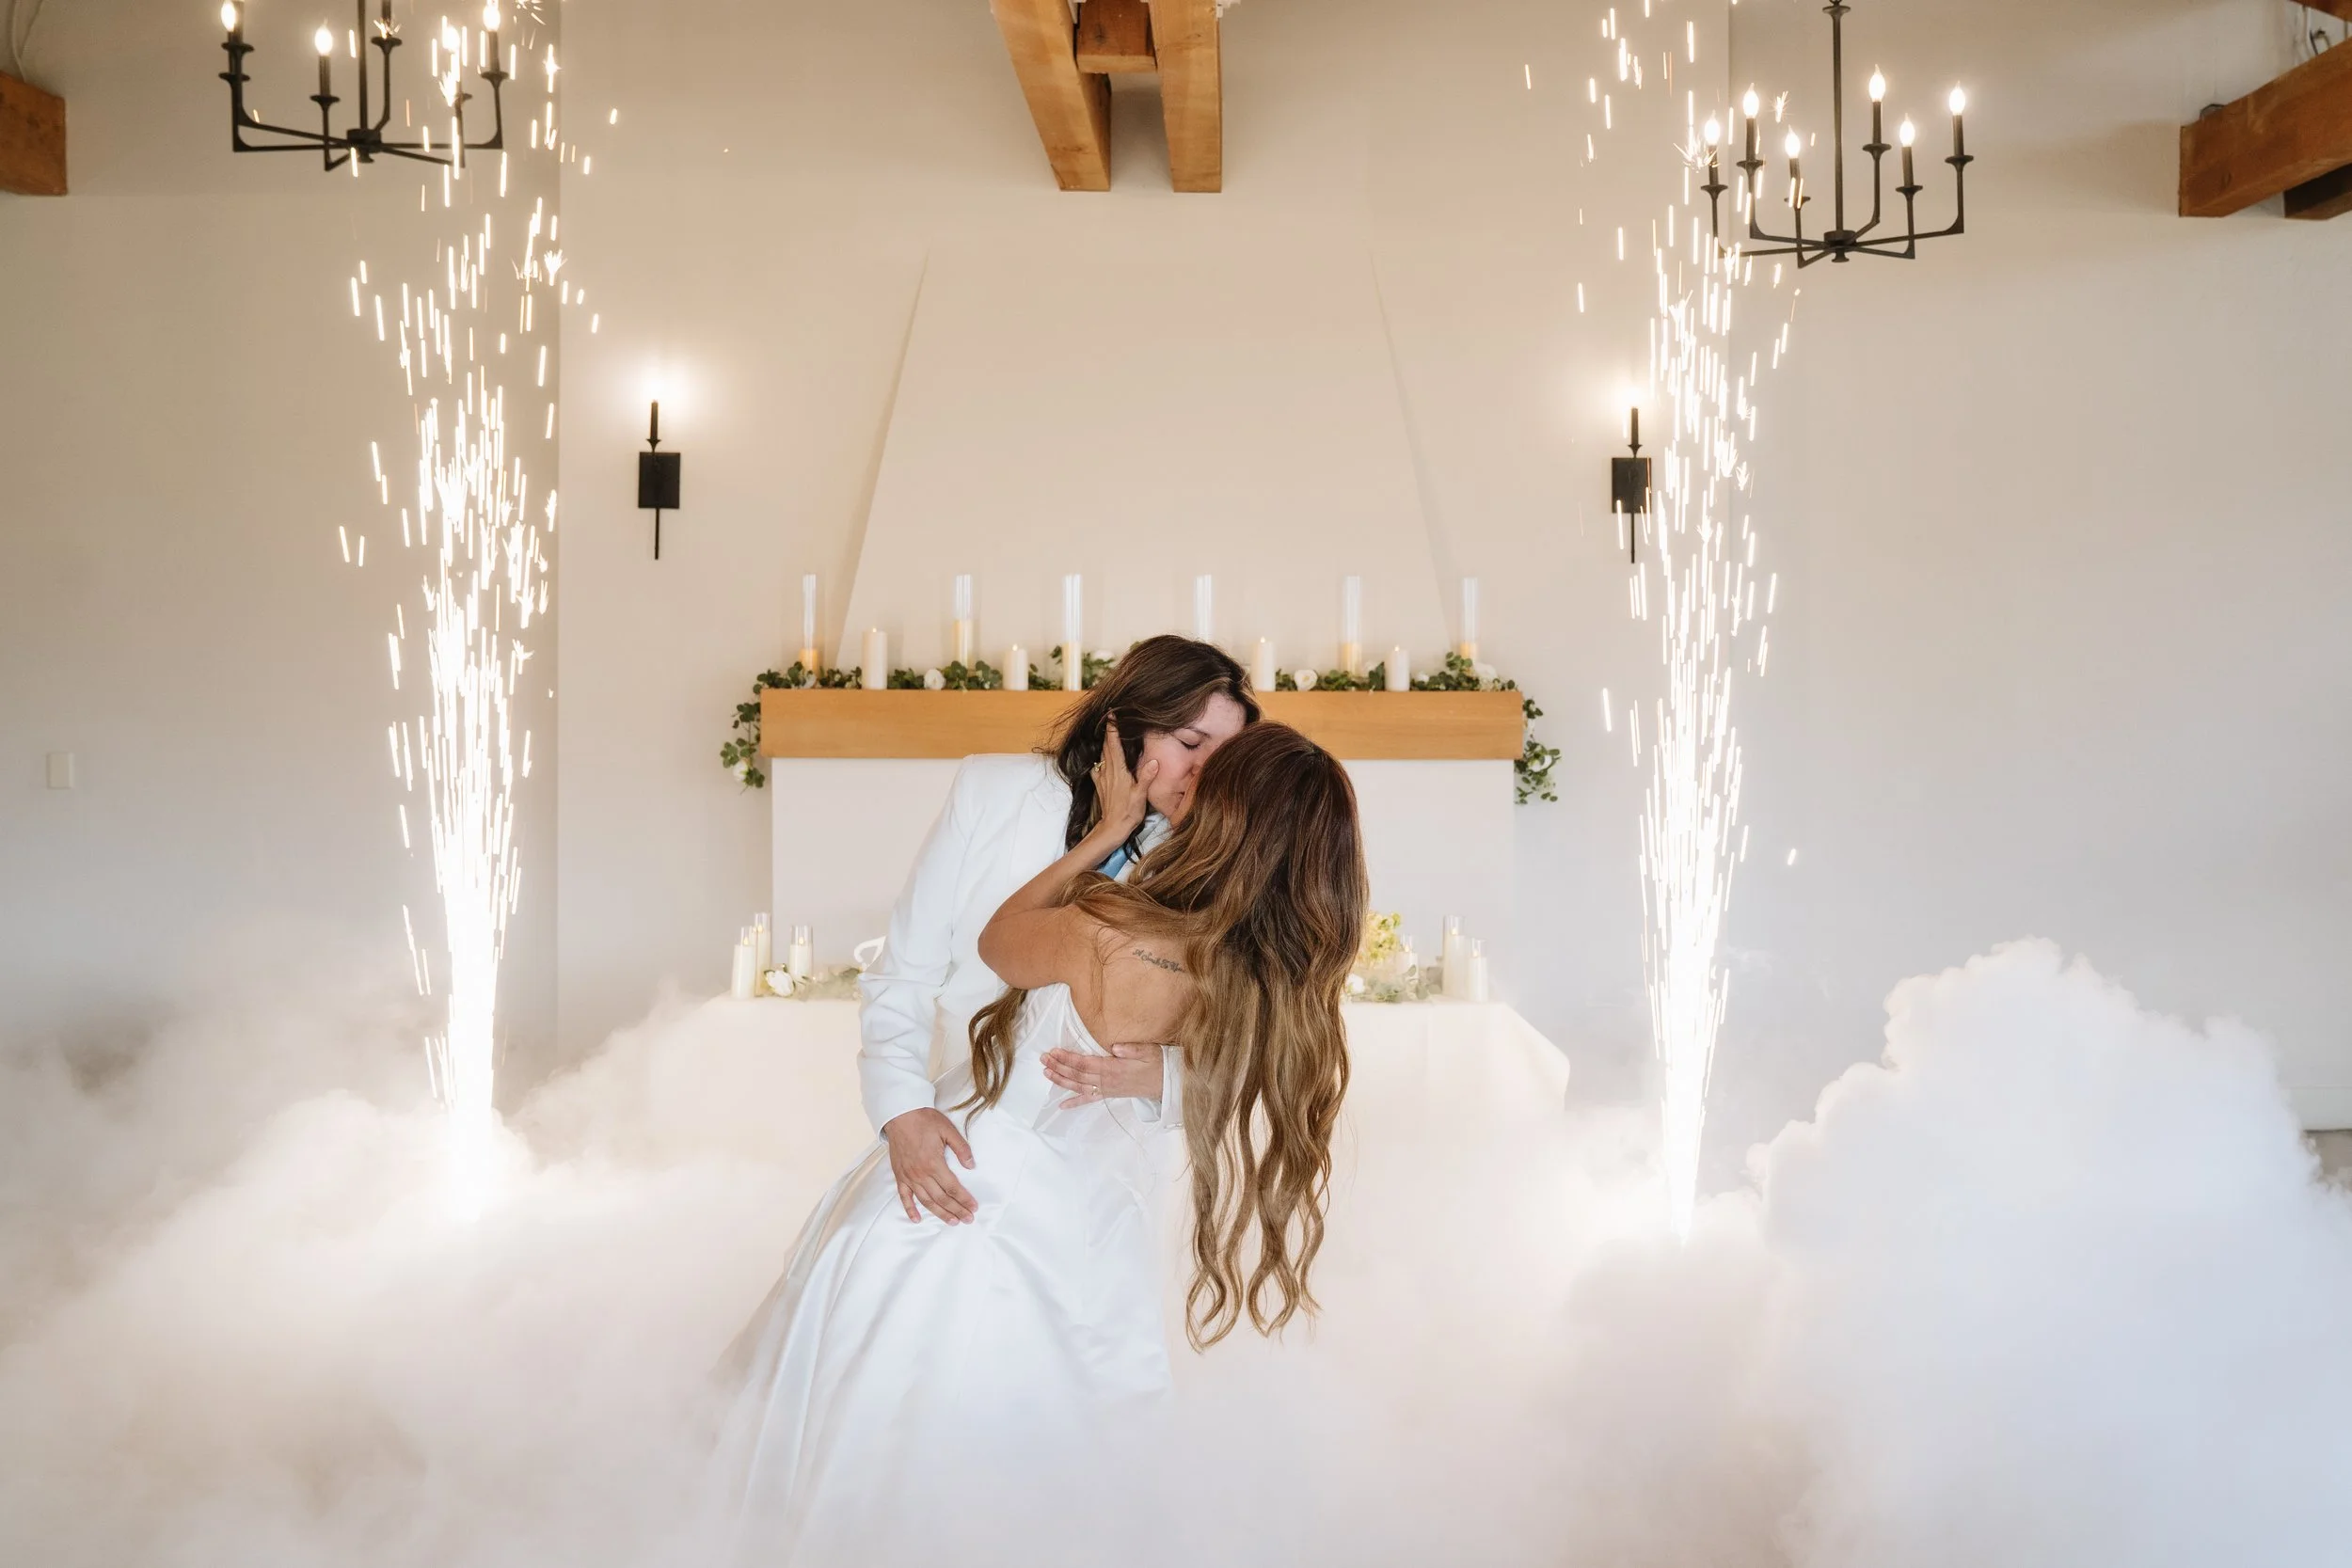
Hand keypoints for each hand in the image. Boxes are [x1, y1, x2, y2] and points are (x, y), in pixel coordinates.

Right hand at [881, 1108, 975, 1223]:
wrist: (900, 1114)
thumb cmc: (925, 1120)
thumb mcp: (948, 1130)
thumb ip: (961, 1149)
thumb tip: (971, 1166)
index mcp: (934, 1163)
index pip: (953, 1188)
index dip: (964, 1199)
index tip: (974, 1207)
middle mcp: (921, 1174)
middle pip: (942, 1198)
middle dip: (956, 1210)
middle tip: (968, 1219)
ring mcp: (909, 1176)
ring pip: (926, 1201)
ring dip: (939, 1213)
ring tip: (952, 1222)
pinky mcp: (899, 1175)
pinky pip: (904, 1197)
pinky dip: (910, 1209)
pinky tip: (917, 1219)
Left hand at [1041, 1043, 1165, 1106]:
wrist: (1167, 1083)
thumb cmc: (1158, 1063)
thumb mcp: (1149, 1051)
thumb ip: (1132, 1049)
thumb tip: (1115, 1047)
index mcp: (1113, 1068)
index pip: (1084, 1063)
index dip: (1067, 1058)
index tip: (1054, 1052)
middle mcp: (1107, 1081)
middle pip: (1078, 1074)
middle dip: (1059, 1067)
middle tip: (1043, 1059)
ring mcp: (1107, 1089)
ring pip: (1079, 1086)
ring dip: (1061, 1081)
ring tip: (1046, 1073)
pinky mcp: (1109, 1094)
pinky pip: (1089, 1100)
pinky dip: (1075, 1102)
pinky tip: (1062, 1105)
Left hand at [1090, 718, 1158, 843]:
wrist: (1112, 828)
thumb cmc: (1128, 812)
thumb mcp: (1141, 795)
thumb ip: (1146, 777)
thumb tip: (1154, 761)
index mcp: (1119, 771)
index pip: (1114, 745)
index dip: (1112, 729)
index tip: (1111, 715)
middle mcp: (1108, 771)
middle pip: (1106, 746)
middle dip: (1108, 732)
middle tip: (1110, 719)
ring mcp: (1102, 778)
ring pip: (1102, 755)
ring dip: (1104, 743)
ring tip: (1108, 734)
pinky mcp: (1100, 785)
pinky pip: (1098, 767)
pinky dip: (1100, 758)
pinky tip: (1102, 759)